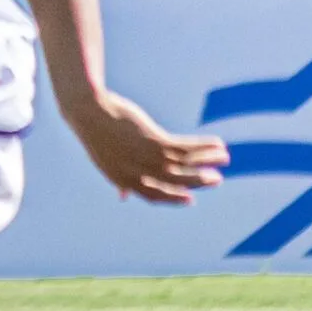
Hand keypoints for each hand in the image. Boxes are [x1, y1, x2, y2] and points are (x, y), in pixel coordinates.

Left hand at [64, 89, 228, 204]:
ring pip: (185, 164)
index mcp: (124, 181)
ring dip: (208, 161)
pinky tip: (216, 143)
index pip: (154, 196)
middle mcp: (138, 173)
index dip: (174, 198)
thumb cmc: (97, 135)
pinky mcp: (154, 141)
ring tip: (224, 157)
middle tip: (216, 179)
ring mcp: (146, 157)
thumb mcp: (106, 163)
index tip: (191, 199)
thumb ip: (119, 181)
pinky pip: (186, 147)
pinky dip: (204, 147)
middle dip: (198, 181)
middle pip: (176, 181)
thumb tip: (123, 197)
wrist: (88, 111)